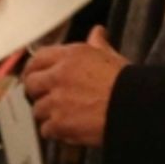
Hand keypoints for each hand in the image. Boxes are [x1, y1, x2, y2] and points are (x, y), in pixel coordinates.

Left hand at [23, 26, 127, 145]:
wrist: (133, 106)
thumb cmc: (125, 81)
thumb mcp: (111, 57)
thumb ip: (98, 44)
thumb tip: (97, 32)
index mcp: (70, 56)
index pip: (38, 58)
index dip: (34, 68)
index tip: (36, 74)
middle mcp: (58, 76)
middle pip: (31, 84)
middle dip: (37, 91)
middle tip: (48, 97)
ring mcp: (55, 101)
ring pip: (37, 109)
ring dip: (48, 113)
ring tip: (64, 115)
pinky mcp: (58, 123)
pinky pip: (46, 129)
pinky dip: (55, 131)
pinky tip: (68, 127)